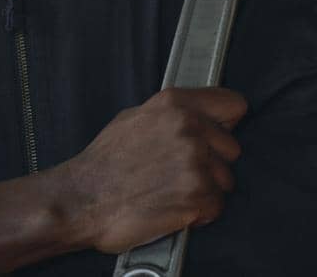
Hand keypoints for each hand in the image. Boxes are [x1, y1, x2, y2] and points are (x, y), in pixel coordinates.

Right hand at [56, 87, 246, 253]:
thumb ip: (172, 113)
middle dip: (213, 163)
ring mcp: (195, 161)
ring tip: (174, 191)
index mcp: (175, 104)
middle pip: (232, 148)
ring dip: (206, 189)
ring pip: (226, 179)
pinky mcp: (197, 194)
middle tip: (182, 172)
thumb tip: (198, 114)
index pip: (233, 104)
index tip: (219, 134)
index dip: (226, 123)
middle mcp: (189, 128)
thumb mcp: (134, 118)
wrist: (83, 200)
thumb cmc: (105, 164)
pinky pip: (216, 205)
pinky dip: (200, 212)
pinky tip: (175, 207)